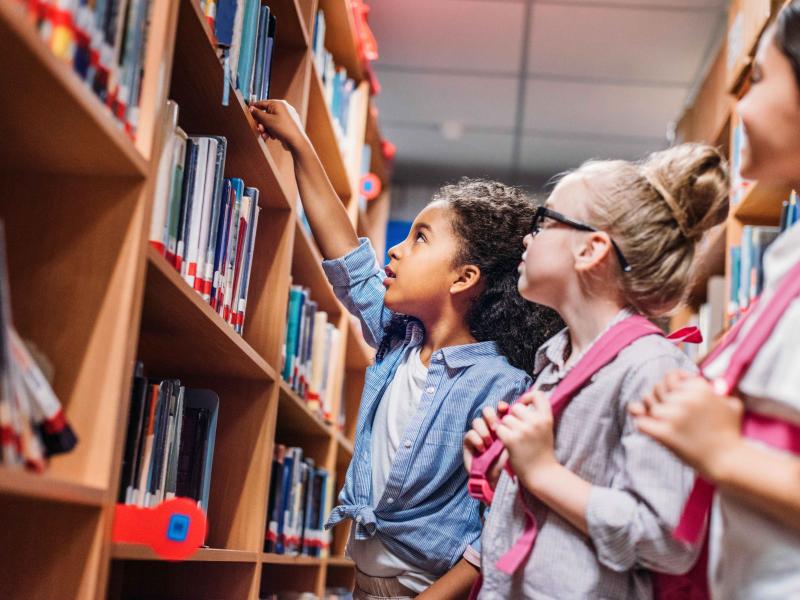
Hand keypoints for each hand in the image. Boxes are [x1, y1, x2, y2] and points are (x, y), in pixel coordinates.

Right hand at [249, 99, 308, 153]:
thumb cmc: (284, 129)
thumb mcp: (267, 120)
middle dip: (261, 123)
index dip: (254, 107)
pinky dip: (272, 131)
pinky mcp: (287, 125)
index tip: (248, 109)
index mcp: (279, 104)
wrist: (296, 142)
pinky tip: (272, 137)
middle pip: (266, 114)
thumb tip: (251, 108)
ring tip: (265, 135)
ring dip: (266, 129)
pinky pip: (276, 126)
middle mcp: (283, 109)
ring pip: (270, 121)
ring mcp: (286, 117)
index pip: (263, 103)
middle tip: (259, 128)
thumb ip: (257, 114)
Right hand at [463, 402, 509, 487]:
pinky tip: (482, 449)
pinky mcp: (468, 443)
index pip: (500, 410)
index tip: (504, 408)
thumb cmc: (508, 464)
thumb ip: (513, 430)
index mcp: (503, 426)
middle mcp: (490, 428)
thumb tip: (513, 415)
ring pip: (477, 421)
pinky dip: (476, 439)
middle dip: (490, 415)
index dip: (501, 406)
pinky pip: (469, 433)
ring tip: (489, 442)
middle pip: (486, 411)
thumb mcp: (513, 445)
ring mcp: (478, 435)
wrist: (497, 480)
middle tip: (496, 427)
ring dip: (483, 430)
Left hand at [495, 390, 558, 491]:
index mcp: (546, 418)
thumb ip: (536, 415)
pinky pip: (499, 429)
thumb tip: (521, 401)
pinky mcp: (511, 440)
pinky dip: (501, 435)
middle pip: (516, 408)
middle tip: (519, 430)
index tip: (525, 405)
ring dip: (506, 427)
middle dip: (514, 417)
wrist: (542, 473)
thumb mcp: (546, 429)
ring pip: (505, 419)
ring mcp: (523, 431)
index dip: (528, 396)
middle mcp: (535, 422)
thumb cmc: (542, 451)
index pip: (538, 394)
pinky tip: (508, 443)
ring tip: (515, 439)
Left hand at [629, 371, 743, 480]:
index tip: (678, 397)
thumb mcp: (729, 404)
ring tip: (667, 423)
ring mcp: (675, 416)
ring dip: (653, 412)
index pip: (670, 376)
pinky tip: (654, 430)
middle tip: (672, 412)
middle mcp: (687, 399)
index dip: (671, 386)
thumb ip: (714, 387)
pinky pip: (641, 422)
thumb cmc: (728, 432)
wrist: (729, 461)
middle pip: (657, 389)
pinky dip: (643, 424)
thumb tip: (688, 380)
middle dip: (661, 398)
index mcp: (700, 388)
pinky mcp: (666, 434)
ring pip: (649, 404)